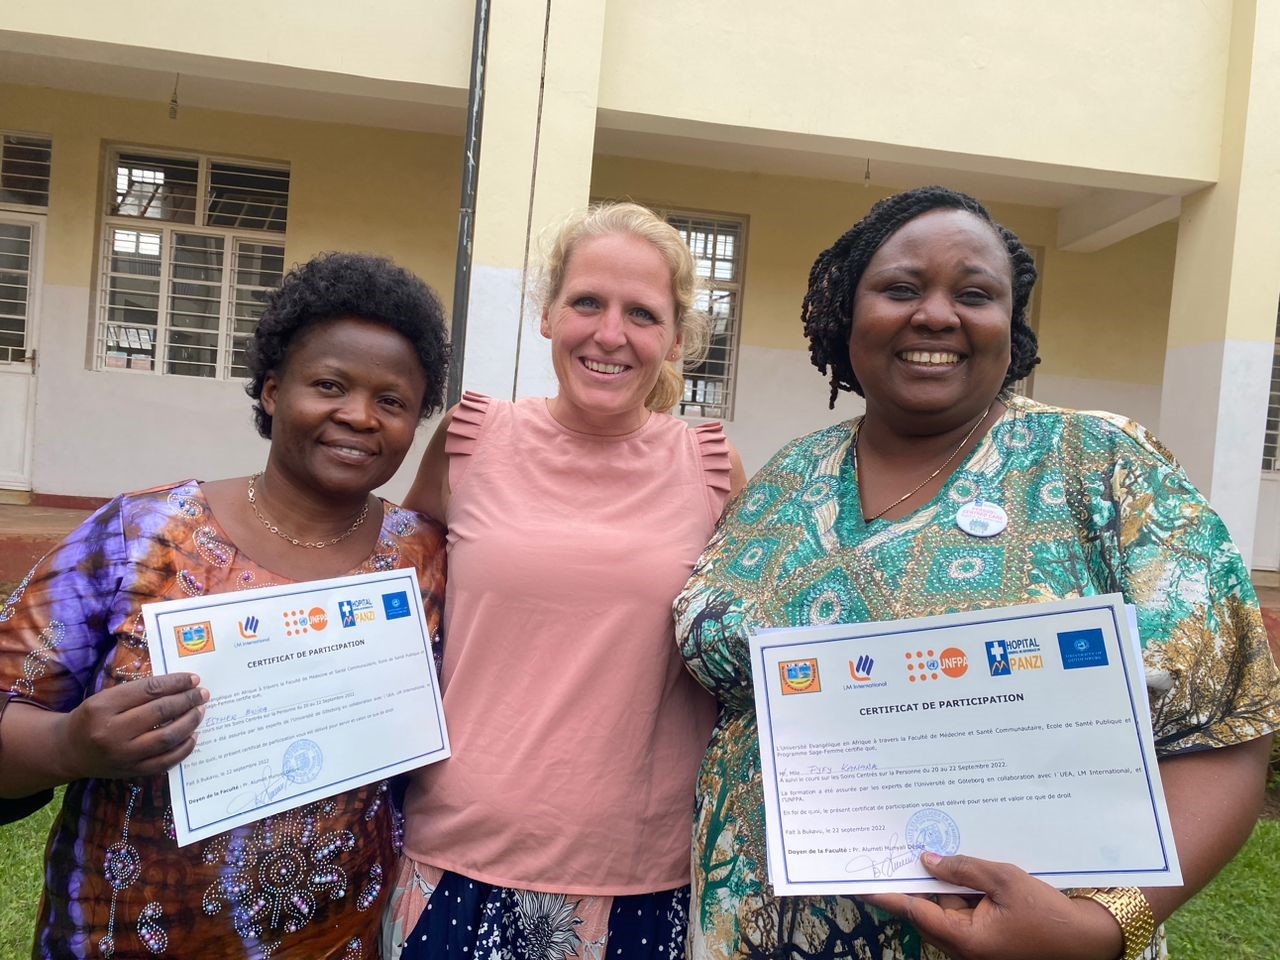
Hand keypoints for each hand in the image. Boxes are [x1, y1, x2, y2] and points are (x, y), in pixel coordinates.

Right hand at [54, 673, 208, 780]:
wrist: (69, 751)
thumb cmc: (92, 718)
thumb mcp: (106, 698)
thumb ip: (138, 692)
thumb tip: (180, 686)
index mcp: (103, 707)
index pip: (149, 690)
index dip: (175, 683)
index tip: (194, 679)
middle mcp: (111, 732)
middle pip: (159, 713)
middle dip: (186, 701)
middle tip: (202, 694)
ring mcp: (122, 755)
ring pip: (166, 738)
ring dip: (189, 722)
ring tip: (200, 711)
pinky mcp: (130, 772)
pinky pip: (164, 762)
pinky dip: (183, 749)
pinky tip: (192, 736)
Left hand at [861, 852, 1123, 959]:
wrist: (1090, 940)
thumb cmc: (1050, 913)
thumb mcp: (1005, 880)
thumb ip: (964, 869)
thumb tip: (928, 861)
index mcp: (965, 940)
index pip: (914, 911)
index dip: (888, 892)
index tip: (860, 881)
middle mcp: (965, 951)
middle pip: (927, 912)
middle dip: (916, 883)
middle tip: (897, 851)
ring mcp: (977, 950)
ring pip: (946, 913)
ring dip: (942, 887)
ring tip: (933, 851)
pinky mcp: (989, 943)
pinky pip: (964, 917)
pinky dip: (961, 895)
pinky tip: (962, 869)